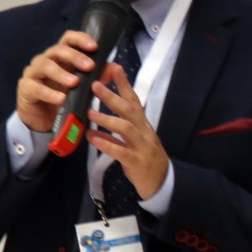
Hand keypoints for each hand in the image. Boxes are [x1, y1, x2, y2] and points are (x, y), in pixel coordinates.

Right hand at [15, 30, 98, 132]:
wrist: (45, 119)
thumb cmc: (65, 98)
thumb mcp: (84, 88)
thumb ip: (98, 77)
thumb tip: (114, 66)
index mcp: (61, 57)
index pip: (68, 39)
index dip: (80, 39)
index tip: (95, 46)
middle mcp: (45, 60)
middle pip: (58, 50)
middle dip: (75, 56)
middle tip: (89, 66)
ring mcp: (33, 73)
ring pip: (45, 65)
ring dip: (61, 73)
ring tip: (74, 82)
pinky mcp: (26, 88)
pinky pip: (36, 88)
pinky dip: (50, 93)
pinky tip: (61, 99)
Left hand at [86, 61, 169, 198]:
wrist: (163, 184)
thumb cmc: (146, 162)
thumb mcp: (134, 144)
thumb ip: (116, 135)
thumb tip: (95, 127)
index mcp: (143, 126)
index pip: (134, 101)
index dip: (124, 84)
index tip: (114, 67)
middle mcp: (144, 133)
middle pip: (130, 110)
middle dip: (113, 96)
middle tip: (95, 84)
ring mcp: (142, 147)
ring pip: (126, 128)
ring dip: (107, 119)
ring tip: (89, 113)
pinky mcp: (137, 162)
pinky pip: (121, 152)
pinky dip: (106, 144)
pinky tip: (92, 138)